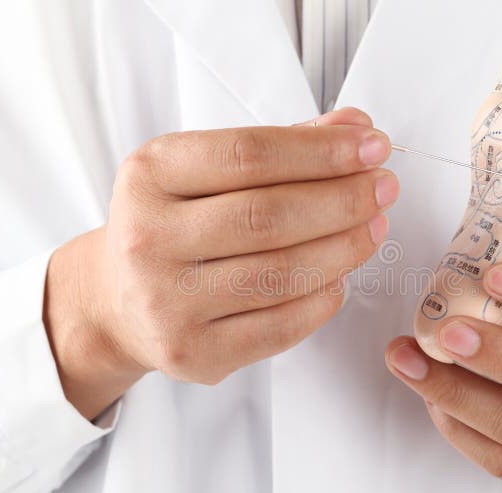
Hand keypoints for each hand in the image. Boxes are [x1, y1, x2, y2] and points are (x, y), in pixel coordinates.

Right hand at [45, 107, 397, 418]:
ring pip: (283, 273)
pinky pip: (283, 325)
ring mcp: (168, 303)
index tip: (372, 146)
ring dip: (345, 248)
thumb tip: (357, 130)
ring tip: (375, 227)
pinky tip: (341, 274)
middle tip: (384, 188)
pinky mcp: (193, 353)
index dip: (321, 151)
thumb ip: (281, 147)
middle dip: (343, 199)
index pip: (249, 154)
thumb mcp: (206, 171)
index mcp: (149, 176)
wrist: (117, 301)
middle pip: (270, 216)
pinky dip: (325, 296)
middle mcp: (149, 240)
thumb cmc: (174, 225)